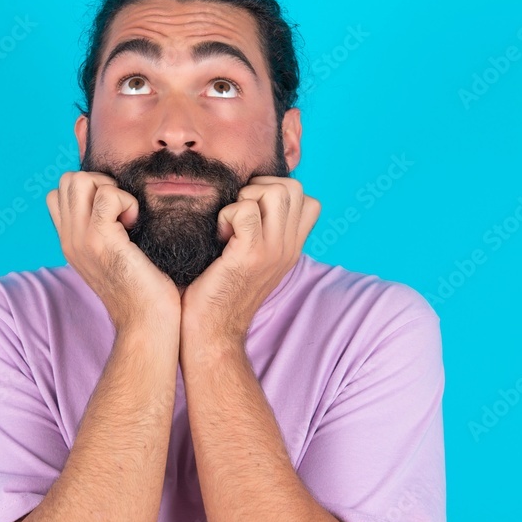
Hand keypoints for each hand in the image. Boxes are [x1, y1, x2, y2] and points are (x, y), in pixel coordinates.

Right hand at [47, 171, 180, 333]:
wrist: (146, 323)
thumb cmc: (143, 292)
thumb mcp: (114, 258)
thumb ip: (106, 233)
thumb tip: (119, 206)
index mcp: (71, 242)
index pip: (59, 194)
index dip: (89, 191)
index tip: (114, 212)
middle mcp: (69, 239)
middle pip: (67, 180)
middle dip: (99, 182)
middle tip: (121, 210)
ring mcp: (80, 239)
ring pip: (79, 180)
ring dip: (110, 189)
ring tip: (126, 216)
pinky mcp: (100, 240)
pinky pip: (106, 195)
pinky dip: (126, 201)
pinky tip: (135, 223)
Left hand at [180, 176, 319, 347]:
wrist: (212, 333)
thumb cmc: (220, 295)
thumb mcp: (251, 262)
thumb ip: (259, 234)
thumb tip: (246, 200)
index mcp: (291, 248)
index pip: (308, 201)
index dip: (277, 192)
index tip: (252, 212)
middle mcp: (289, 248)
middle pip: (293, 188)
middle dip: (260, 188)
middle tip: (238, 213)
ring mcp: (274, 251)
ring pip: (275, 192)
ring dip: (245, 199)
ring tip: (230, 224)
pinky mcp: (251, 255)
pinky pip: (246, 210)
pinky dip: (228, 214)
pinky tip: (219, 235)